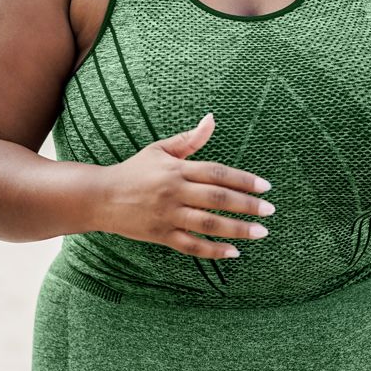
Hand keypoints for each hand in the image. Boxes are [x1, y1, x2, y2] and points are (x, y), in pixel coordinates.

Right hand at [98, 113, 275, 259]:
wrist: (100, 197)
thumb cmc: (134, 171)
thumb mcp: (160, 150)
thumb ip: (189, 139)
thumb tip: (212, 119)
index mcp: (176, 169)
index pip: (217, 172)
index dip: (243, 179)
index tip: (265, 187)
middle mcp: (174, 192)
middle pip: (217, 198)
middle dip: (247, 205)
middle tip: (270, 210)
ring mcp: (167, 215)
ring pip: (208, 224)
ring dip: (237, 229)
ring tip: (261, 232)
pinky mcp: (161, 235)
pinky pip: (191, 246)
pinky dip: (213, 251)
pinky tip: (233, 252)